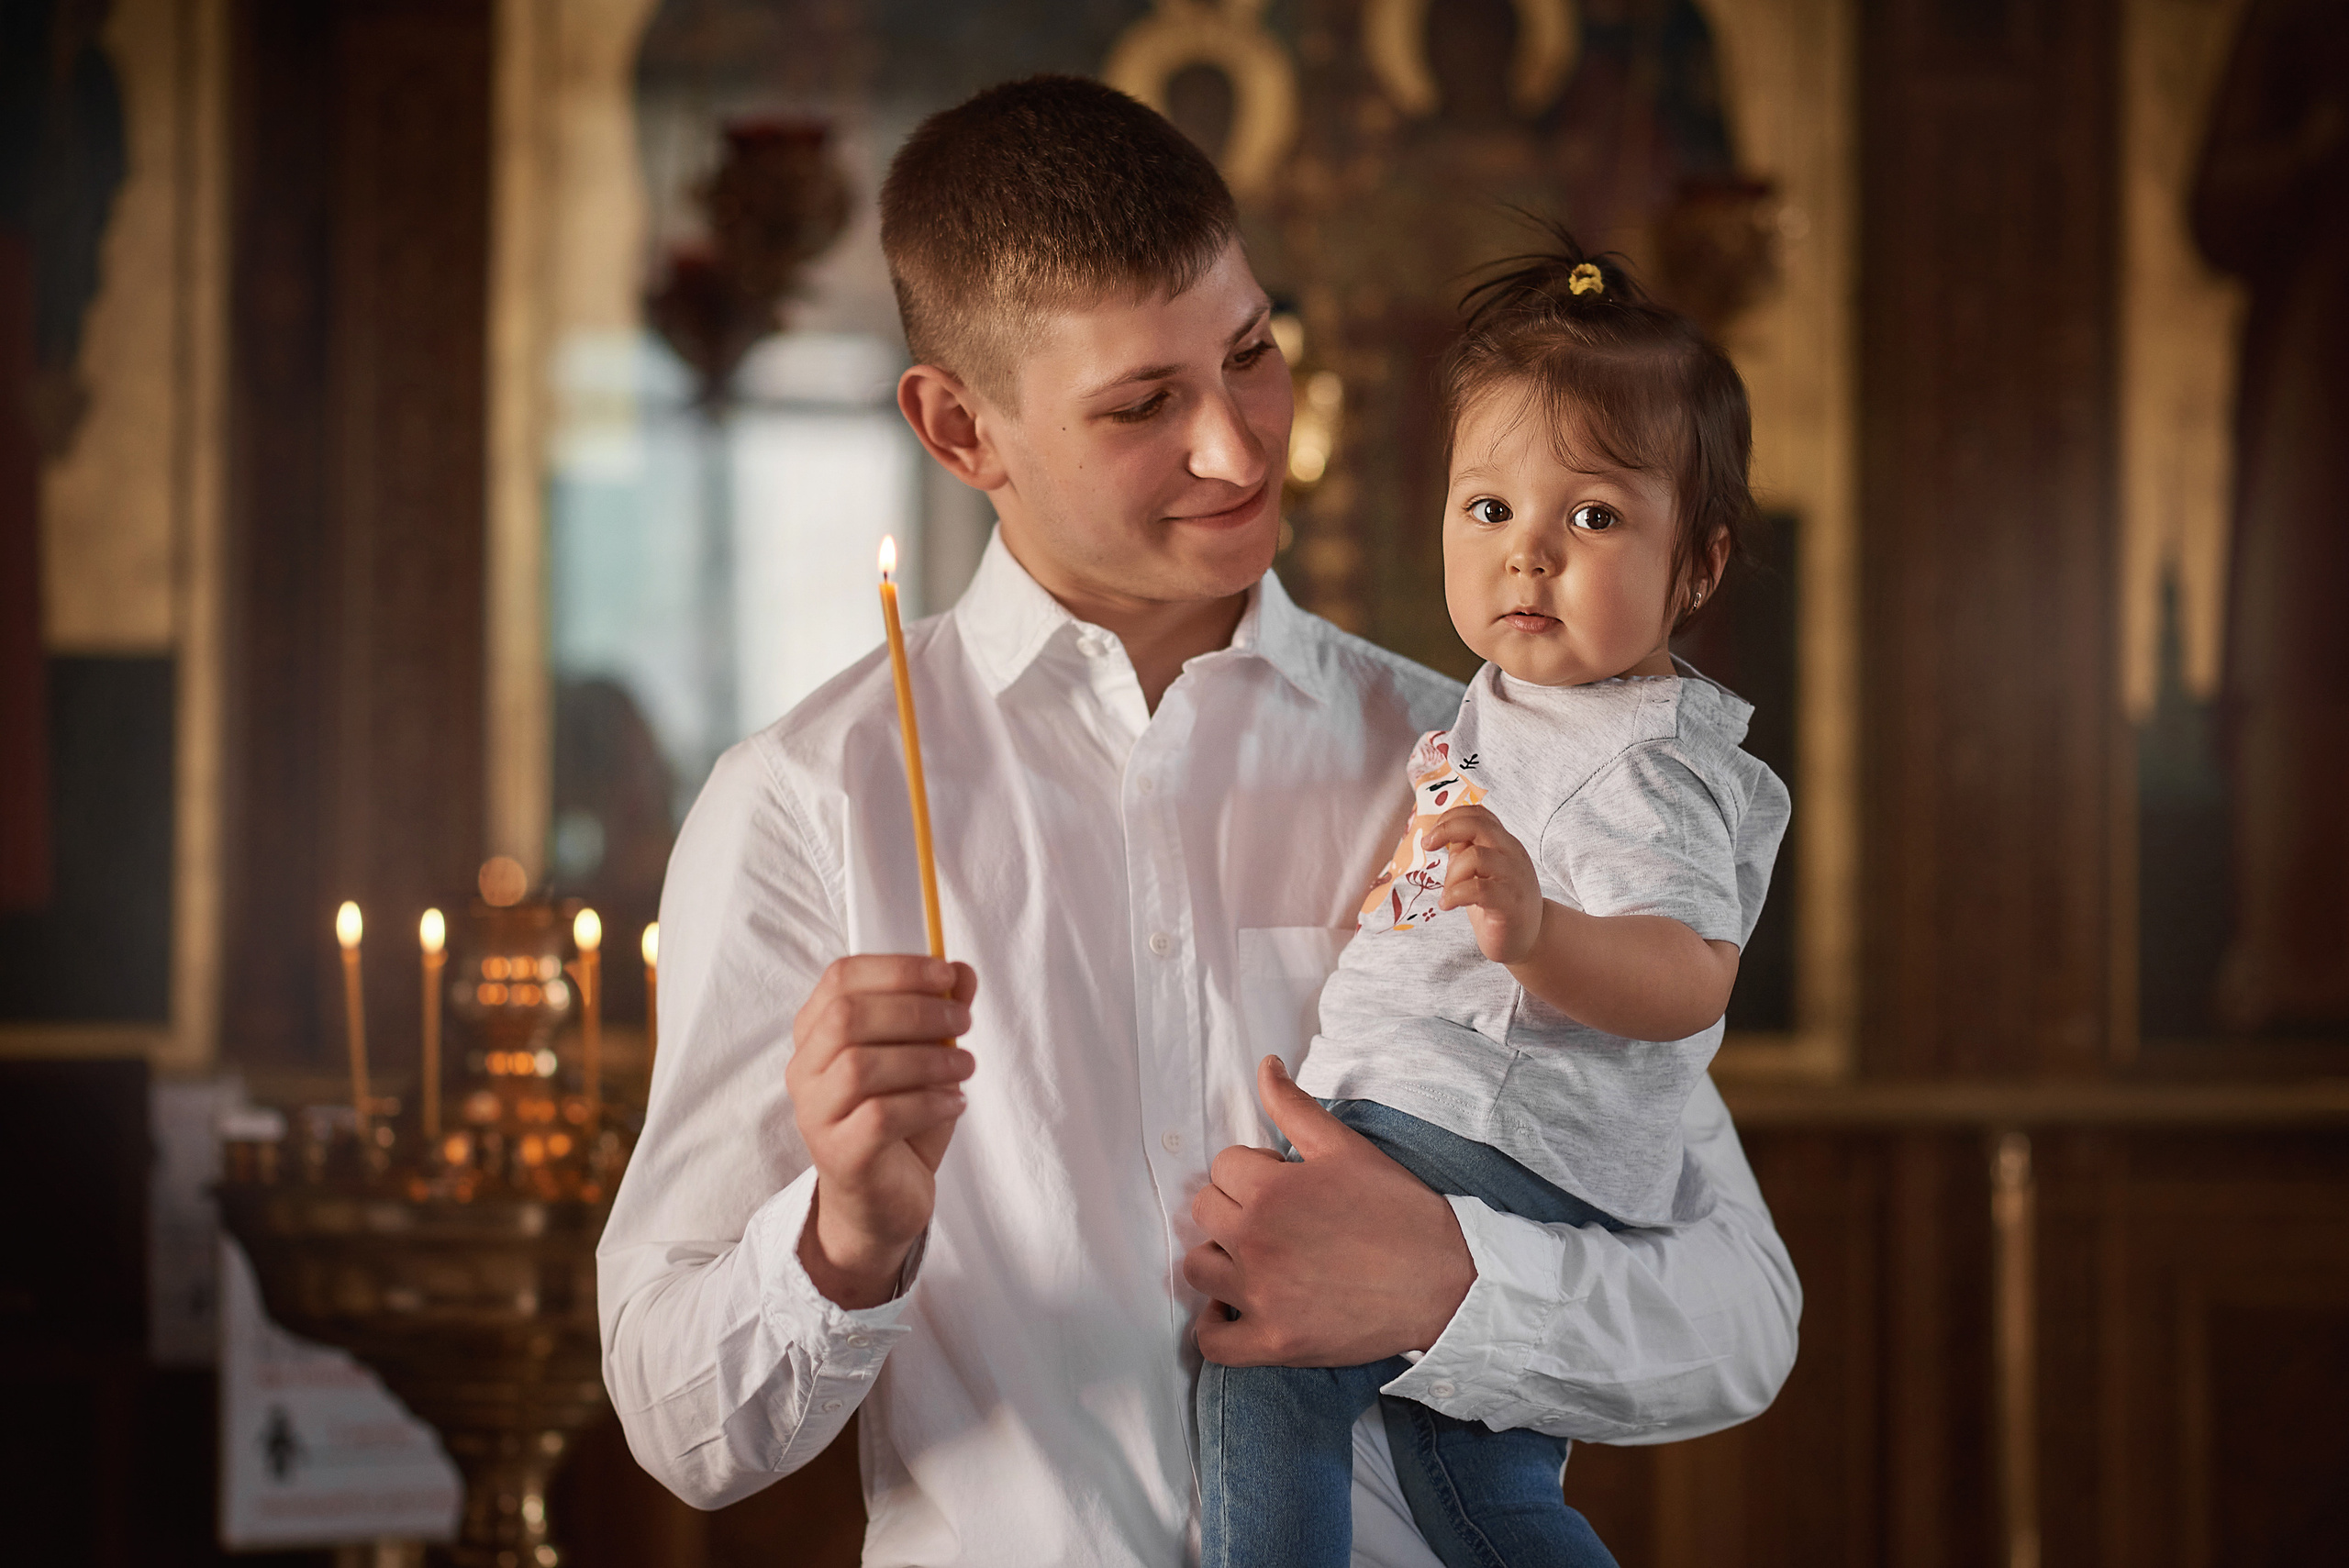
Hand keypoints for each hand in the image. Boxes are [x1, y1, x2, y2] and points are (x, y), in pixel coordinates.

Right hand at [787, 954, 976, 1307]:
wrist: (881, 1203)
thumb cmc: (899, 1122)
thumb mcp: (925, 1059)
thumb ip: (938, 1013)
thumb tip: (962, 973)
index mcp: (816, 1033)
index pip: (840, 979)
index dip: (896, 969)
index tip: (947, 973)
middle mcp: (805, 1070)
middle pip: (848, 1017)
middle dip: (915, 1010)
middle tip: (964, 1021)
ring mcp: (815, 1114)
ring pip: (862, 1066)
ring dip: (927, 1058)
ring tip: (965, 1066)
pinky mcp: (839, 1154)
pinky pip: (881, 1116)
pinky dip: (928, 1102)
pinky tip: (955, 1103)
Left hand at [1185, 1058, 1474, 1365]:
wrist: (1443, 1279)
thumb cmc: (1397, 1210)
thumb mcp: (1344, 1147)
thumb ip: (1293, 1106)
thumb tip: (1265, 1066)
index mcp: (1270, 1190)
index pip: (1222, 1167)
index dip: (1252, 1172)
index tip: (1283, 1187)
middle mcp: (1256, 1241)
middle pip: (1204, 1213)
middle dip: (1234, 1208)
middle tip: (1275, 1219)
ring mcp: (1261, 1296)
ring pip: (1198, 1269)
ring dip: (1220, 1259)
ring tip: (1254, 1258)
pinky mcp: (1274, 1342)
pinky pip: (1212, 1342)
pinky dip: (1214, 1326)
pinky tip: (1235, 1308)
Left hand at [1424, 804, 1543, 963]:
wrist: (1531, 937)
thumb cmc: (1499, 904)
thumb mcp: (1481, 872)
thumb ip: (1466, 853)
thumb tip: (1441, 836)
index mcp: (1504, 844)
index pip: (1480, 815)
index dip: (1451, 817)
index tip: (1431, 836)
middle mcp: (1512, 855)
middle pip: (1478, 825)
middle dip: (1446, 830)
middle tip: (1427, 846)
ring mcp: (1514, 877)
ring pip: (1476, 857)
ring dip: (1451, 874)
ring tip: (1447, 893)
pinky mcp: (1510, 903)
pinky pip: (1478, 889)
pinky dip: (1455, 895)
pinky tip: (1448, 905)